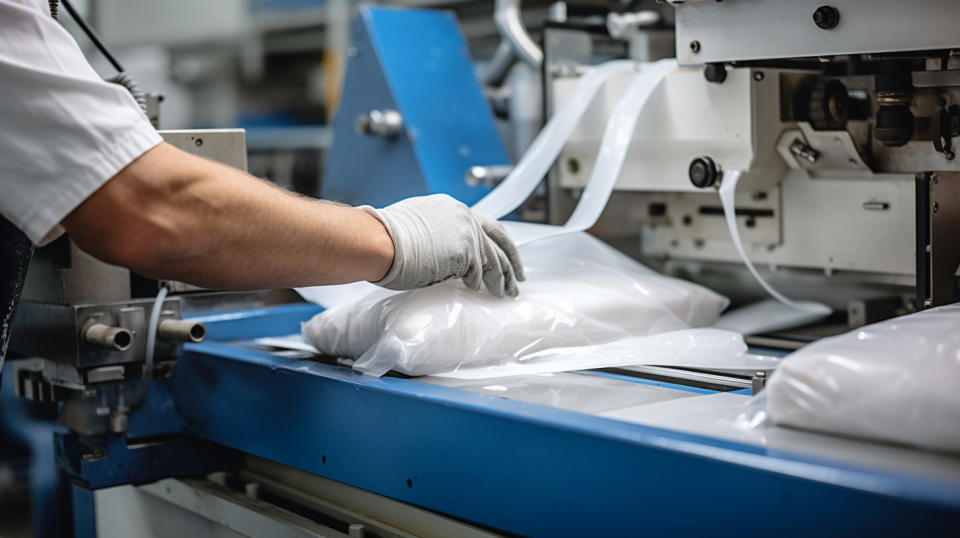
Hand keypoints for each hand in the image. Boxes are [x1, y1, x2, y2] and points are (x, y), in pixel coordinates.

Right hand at [360, 194, 524, 296]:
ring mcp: (466, 234)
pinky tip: (486, 294)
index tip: (503, 253)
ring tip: (507, 293)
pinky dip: (484, 286)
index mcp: (451, 208)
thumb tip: (440, 252)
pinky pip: (480, 274)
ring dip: (502, 279)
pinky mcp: (465, 253)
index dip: (496, 241)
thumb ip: (435, 234)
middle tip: (518, 276)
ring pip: (494, 260)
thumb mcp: (415, 227)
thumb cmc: (382, 238)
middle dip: (511, 260)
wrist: (376, 241)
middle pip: (499, 239)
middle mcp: (463, 217)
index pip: (484, 225)